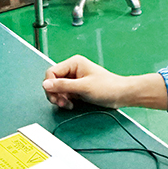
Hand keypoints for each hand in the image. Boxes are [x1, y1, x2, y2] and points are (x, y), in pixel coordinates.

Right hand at [42, 56, 167, 110]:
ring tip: (67, 105)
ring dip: (59, 98)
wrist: (122, 95)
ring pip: (57, 89)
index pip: (51, 72)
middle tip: (60, 103)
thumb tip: (45, 84)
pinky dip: (65, 101)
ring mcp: (74, 79)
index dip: (50, 85)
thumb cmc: (108, 87)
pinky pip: (64, 94)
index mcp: (74, 63)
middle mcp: (72, 70)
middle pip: (52, 81)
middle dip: (54, 93)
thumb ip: (63, 86)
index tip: (55, 96)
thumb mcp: (84, 87)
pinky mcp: (77, 88)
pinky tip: (71, 105)